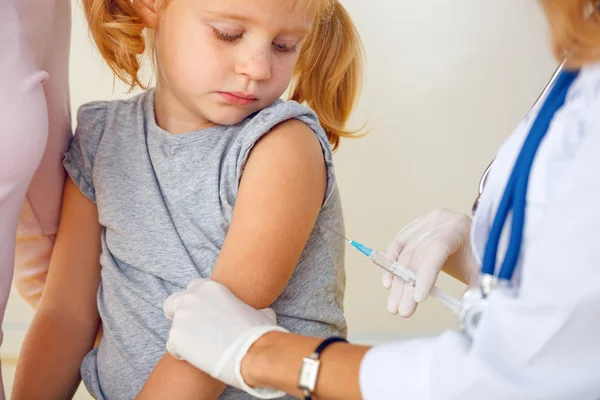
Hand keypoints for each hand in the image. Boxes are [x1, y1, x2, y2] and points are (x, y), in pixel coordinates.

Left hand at [164, 279, 287, 398]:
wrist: (251, 351)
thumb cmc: (257, 331)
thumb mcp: (258, 311)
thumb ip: (250, 309)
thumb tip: (262, 314)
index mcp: (210, 287)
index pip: (193, 288)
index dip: (198, 302)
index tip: (205, 314)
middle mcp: (192, 298)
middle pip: (172, 303)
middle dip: (179, 314)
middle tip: (193, 329)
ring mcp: (182, 317)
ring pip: (173, 327)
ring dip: (184, 337)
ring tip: (200, 348)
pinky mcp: (176, 338)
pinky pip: (172, 347)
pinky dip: (182, 353)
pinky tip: (198, 358)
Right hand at [383, 209, 476, 316]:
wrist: (474, 237)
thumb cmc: (478, 255)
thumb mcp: (482, 271)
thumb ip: (476, 291)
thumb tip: (467, 313)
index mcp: (458, 227)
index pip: (437, 249)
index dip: (426, 274)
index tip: (418, 299)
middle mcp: (437, 222)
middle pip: (417, 255)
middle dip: (408, 286)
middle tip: (403, 311)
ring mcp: (422, 223)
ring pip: (404, 254)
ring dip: (397, 283)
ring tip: (394, 306)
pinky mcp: (411, 229)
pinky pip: (396, 247)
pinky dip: (391, 267)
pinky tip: (388, 284)